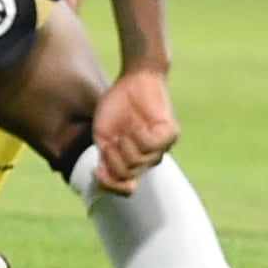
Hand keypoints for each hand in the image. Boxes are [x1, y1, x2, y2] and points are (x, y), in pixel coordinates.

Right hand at [93, 67, 178, 193]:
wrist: (133, 79)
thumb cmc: (117, 105)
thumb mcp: (103, 136)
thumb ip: (105, 159)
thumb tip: (103, 183)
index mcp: (131, 160)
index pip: (126, 188)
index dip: (110, 186)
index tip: (96, 171)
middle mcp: (148, 157)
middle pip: (128, 176)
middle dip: (114, 160)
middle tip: (112, 141)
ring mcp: (161, 146)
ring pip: (140, 163)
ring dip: (125, 147)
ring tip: (125, 131)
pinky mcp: (171, 133)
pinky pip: (154, 147)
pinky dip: (140, 138)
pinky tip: (136, 127)